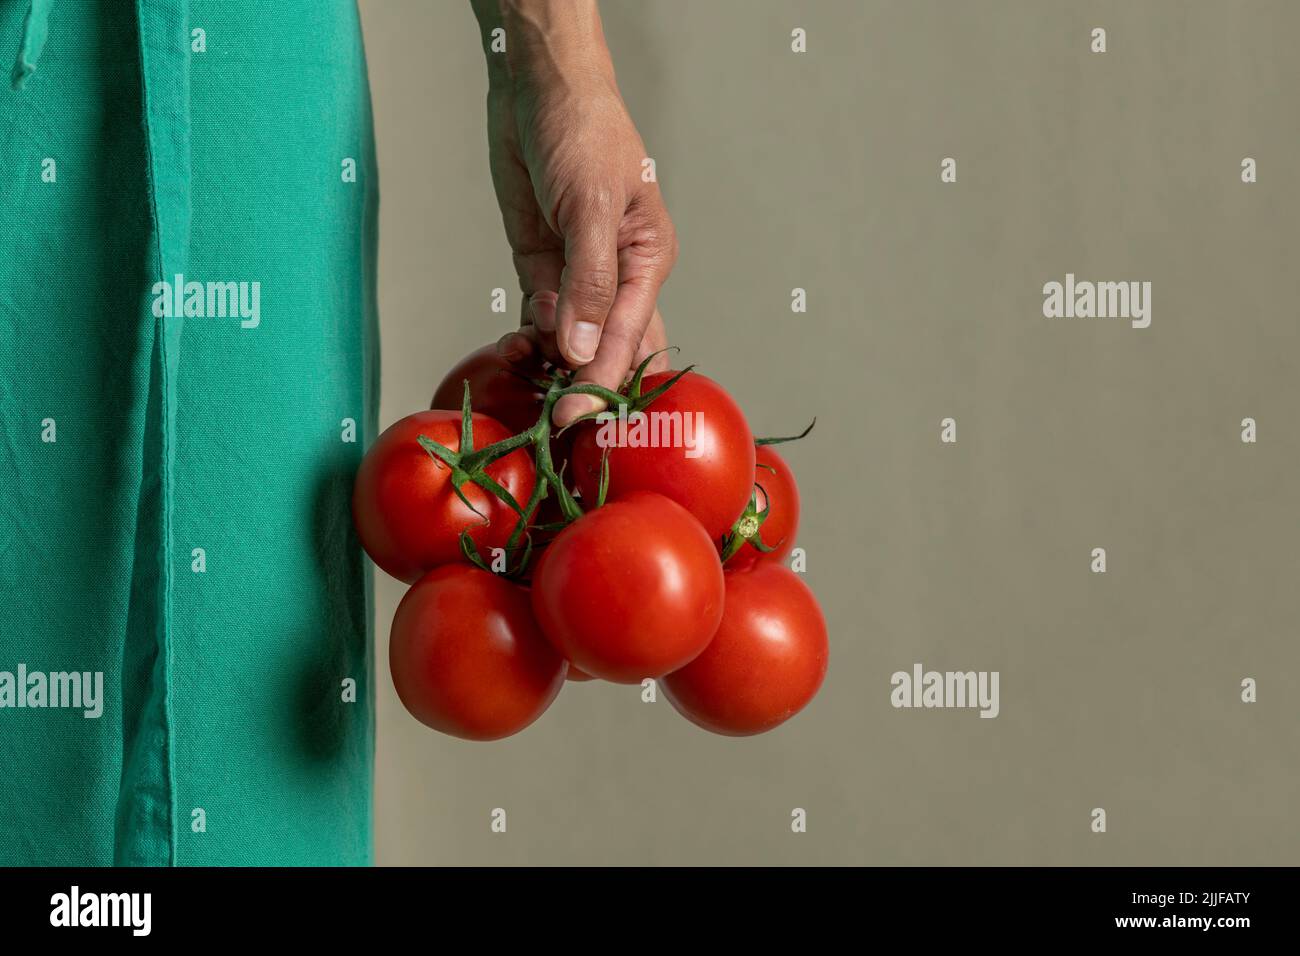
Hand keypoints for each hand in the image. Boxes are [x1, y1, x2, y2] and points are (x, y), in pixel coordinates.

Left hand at [473, 0, 677, 424]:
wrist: (538, 88)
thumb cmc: (585, 131)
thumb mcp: (592, 205)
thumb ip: (586, 281)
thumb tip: (580, 349)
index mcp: (647, 261)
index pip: (630, 338)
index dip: (604, 382)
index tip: (576, 417)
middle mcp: (616, 277)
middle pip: (609, 351)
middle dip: (586, 390)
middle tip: (561, 430)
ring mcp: (575, 276)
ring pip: (569, 343)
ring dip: (550, 367)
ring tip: (527, 382)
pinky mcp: (540, 268)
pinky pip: (537, 321)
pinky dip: (526, 341)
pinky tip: (514, 350)